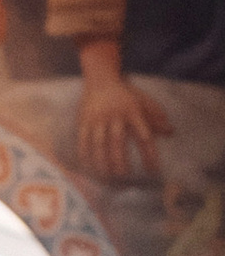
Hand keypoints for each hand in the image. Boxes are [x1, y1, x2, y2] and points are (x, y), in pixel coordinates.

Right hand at [75, 38, 173, 182]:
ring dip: (101, 161)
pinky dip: (84, 155)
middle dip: (119, 160)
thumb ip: (156, 116)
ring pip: (98, 143)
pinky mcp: (84, 120)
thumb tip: (171, 131)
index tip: (153, 170)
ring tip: (106, 176)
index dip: (149, 154)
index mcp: (132, 111)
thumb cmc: (125, 93)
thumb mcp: (143, 101)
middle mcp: (114, 115)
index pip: (143, 136)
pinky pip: (83, 140)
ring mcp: (97, 118)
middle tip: (124, 176)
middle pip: (117, 141)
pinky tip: (88, 167)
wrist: (100, 78)